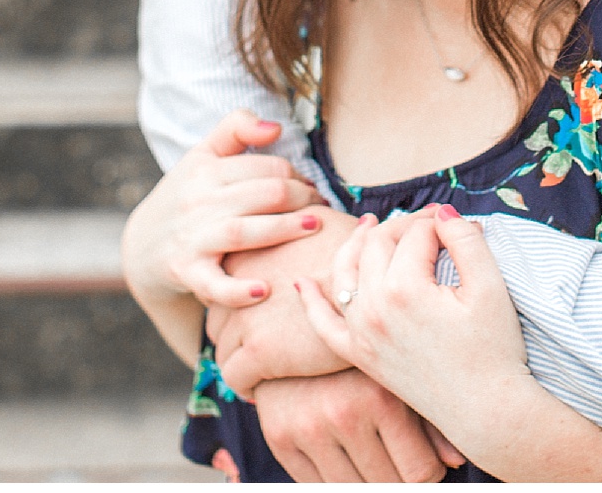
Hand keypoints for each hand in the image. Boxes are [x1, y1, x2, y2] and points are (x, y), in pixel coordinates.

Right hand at [121, 110, 324, 308]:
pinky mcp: (186, 272)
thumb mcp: (202, 155)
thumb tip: (275, 128)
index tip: (312, 188)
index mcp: (205, 170)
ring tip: (315, 227)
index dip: (298, 175)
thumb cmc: (186, 196)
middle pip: (263, 194)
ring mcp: (192, 238)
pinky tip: (265, 290)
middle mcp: (198, 201)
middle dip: (302, 199)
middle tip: (322, 209)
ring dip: (284, 229)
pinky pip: (214, 284)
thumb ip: (235, 129)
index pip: (266, 167)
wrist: (142, 246)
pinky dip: (238, 290)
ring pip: (243, 232)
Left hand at [207, 211, 361, 396]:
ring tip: (260, 371)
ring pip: (223, 346)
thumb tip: (310, 210)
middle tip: (260, 344)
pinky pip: (234, 376)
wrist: (381, 292)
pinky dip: (245, 386)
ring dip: (239, 359)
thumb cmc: (364, 256)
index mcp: (253, 246)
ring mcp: (247, 314)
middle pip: (219, 313)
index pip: (228, 277)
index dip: (243, 298)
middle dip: (236, 331)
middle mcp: (241, 277)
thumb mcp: (329, 220)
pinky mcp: (259, 349)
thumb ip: (305, 217)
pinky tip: (260, 390)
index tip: (260, 311)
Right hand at [255, 369, 466, 482]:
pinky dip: (337, 479)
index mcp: (380, 396)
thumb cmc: (360, 352)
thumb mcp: (399, 374)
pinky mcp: (279, 437)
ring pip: (353, 491)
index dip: (429, 473)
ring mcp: (307, 428)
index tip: (426, 463)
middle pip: (388, 485)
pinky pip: (317, 486)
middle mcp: (342, 413)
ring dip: (369, 480)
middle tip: (402, 461)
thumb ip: (430, 418)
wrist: (294, 323)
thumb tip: (455, 461)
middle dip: (400, 478)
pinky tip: (348, 457)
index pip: (419, 473)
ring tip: (377, 457)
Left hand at [299, 207, 528, 454]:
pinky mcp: (359, 355)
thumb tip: (441, 211)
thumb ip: (465, 240)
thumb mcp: (491, 287)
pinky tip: (303, 283)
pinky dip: (311, 302)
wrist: (485, 411)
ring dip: (356, 244)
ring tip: (371, 226)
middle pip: (377, 244)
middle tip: (428, 225)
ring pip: (345, 272)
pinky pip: (323, 325)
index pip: (415, 233)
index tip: (458, 225)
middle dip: (402, 226)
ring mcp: (361, 333)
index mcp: (404, 288)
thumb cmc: (494, 350)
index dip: (439, 222)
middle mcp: (372, 308)